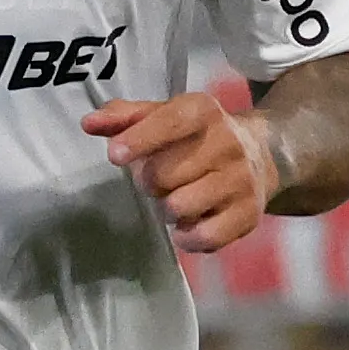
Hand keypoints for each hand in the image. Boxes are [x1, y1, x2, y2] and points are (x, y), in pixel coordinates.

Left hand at [88, 92, 278, 254]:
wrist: (260, 155)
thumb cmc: (196, 136)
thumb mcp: (164, 116)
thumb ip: (124, 118)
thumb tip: (88, 123)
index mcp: (204, 111)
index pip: (171, 123)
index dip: (140, 139)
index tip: (115, 156)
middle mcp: (227, 143)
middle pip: (165, 174)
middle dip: (150, 182)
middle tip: (159, 180)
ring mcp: (241, 180)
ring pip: (181, 207)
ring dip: (166, 210)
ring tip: (174, 200)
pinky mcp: (249, 214)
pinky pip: (205, 237)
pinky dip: (186, 238)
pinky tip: (187, 225)